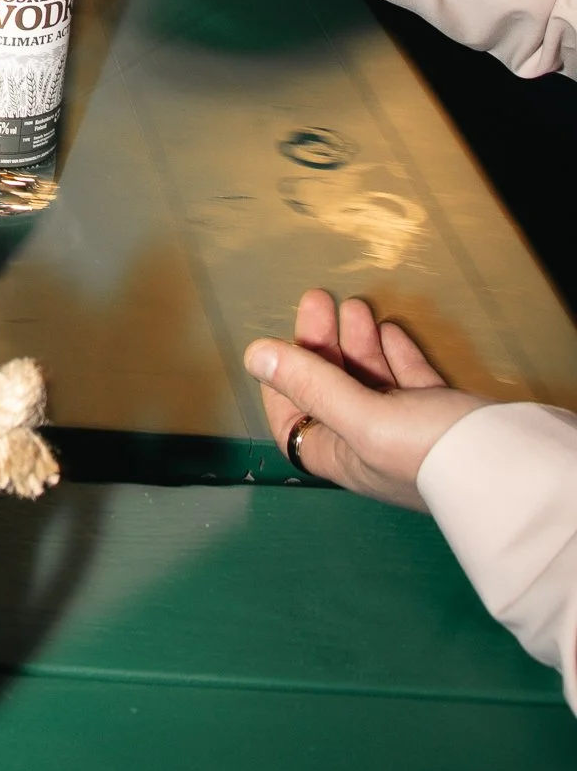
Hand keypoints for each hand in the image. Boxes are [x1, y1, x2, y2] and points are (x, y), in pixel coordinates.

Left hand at [245, 290, 486, 506]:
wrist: (514, 471)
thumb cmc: (432, 452)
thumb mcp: (363, 417)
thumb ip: (312, 385)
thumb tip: (256, 355)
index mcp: (342, 459)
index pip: (291, 424)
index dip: (281, 384)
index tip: (280, 343)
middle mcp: (369, 447)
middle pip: (329, 391)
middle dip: (320, 345)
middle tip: (319, 299)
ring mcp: (407, 431)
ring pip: (370, 380)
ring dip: (358, 342)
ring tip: (355, 305)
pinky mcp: (441, 416)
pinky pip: (409, 380)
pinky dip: (396, 353)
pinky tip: (392, 329)